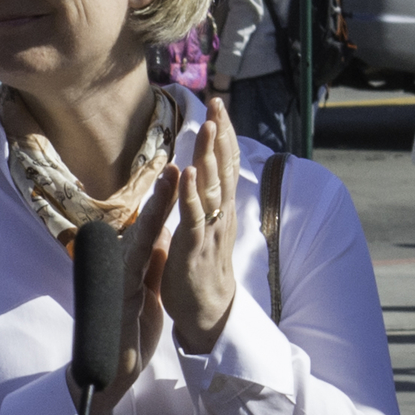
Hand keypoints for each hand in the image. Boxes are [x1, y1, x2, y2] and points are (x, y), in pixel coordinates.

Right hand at [78, 166, 181, 414]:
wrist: (105, 375)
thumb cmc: (126, 335)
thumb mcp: (148, 296)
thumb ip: (152, 267)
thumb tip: (162, 238)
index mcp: (137, 269)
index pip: (154, 230)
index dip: (166, 203)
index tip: (181, 174)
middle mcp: (126, 268)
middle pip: (146, 226)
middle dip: (162, 196)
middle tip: (174, 164)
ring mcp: (120, 281)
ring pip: (141, 238)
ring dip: (155, 209)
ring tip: (168, 181)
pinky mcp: (120, 298)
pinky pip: (134, 267)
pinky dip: (145, 245)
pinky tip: (155, 228)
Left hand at [163, 98, 240, 353]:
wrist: (206, 312)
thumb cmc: (201, 267)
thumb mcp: (205, 225)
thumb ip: (202, 199)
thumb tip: (198, 172)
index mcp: (221, 207)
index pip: (225, 163)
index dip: (223, 134)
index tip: (219, 106)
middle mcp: (221, 213)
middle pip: (223, 166)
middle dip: (221, 134)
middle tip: (218, 103)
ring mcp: (210, 229)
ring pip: (212, 187)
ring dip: (209, 155)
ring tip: (208, 127)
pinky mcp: (195, 247)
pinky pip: (194, 217)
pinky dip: (191, 193)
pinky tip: (189, 172)